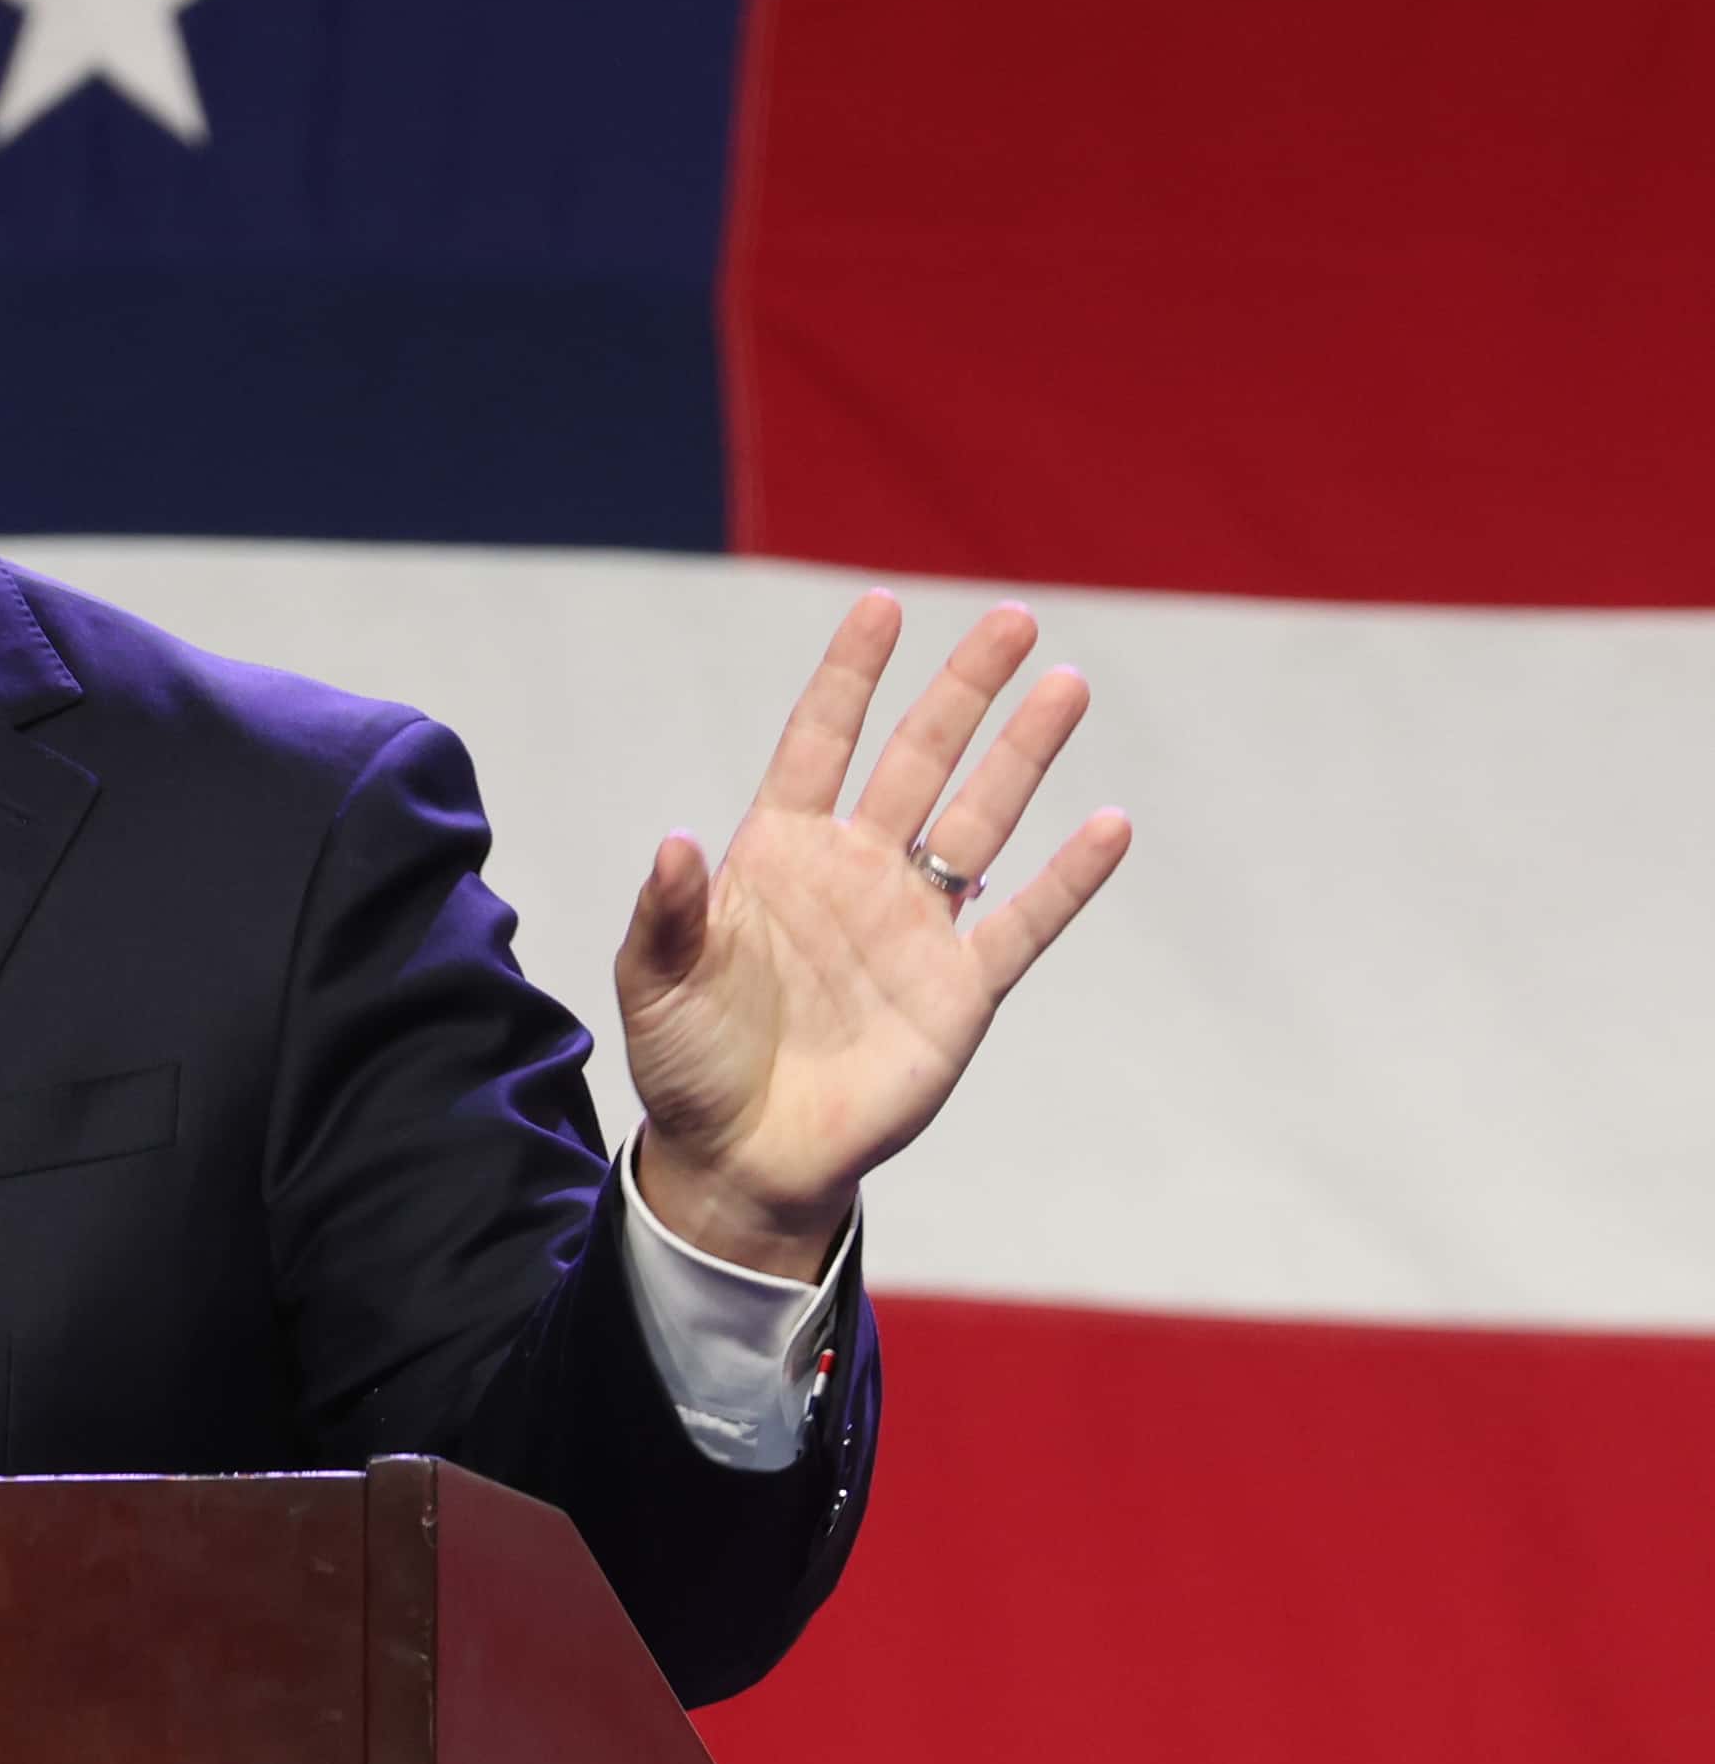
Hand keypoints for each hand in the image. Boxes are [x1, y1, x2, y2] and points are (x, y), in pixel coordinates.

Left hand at [615, 594, 1132, 1278]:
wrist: (742, 1156)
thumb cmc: (687, 1062)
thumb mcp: (655, 982)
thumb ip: (668, 912)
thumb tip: (676, 840)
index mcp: (777, 855)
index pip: (819, 743)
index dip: (850, 678)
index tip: (883, 607)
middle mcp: (855, 873)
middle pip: (919, 759)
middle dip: (963, 689)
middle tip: (1013, 618)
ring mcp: (913, 926)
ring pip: (981, 817)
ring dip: (1024, 753)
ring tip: (1067, 683)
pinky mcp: (959, 990)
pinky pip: (1024, 921)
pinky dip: (1067, 877)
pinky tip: (1109, 825)